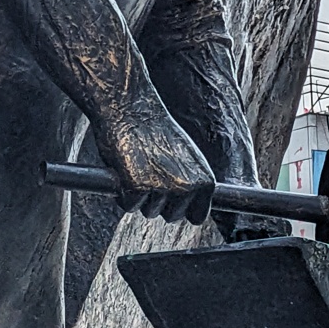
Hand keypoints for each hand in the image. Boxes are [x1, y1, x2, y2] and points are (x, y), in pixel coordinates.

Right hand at [99, 107, 215, 224]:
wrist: (132, 110)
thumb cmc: (157, 131)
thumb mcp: (188, 157)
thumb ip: (193, 182)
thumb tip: (195, 206)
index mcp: (205, 182)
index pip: (198, 216)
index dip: (182, 207)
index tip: (173, 195)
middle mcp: (187, 188)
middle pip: (172, 217)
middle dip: (160, 203)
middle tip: (152, 175)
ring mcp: (162, 190)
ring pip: (149, 212)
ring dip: (141, 196)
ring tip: (139, 168)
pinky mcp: (137, 189)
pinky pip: (129, 205)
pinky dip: (123, 193)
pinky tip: (126, 170)